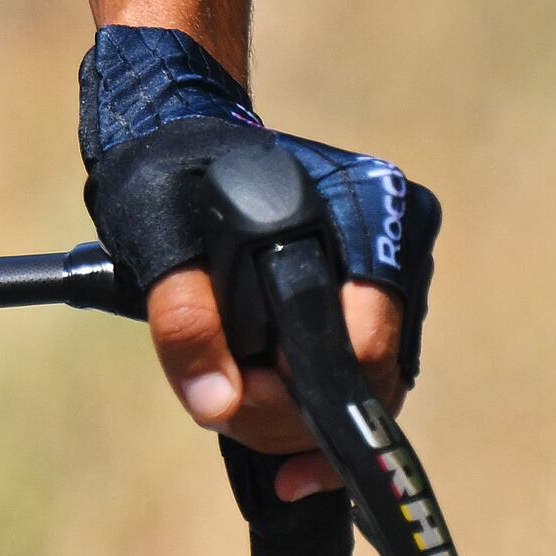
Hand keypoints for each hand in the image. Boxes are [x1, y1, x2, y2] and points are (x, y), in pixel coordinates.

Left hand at [80, 27, 437, 505]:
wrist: (173, 134)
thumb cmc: (166, 174)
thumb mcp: (157, 235)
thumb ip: (184, 317)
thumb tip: (217, 405)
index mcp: (368, 213)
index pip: (368, 344)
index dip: (306, 393)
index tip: (239, 400)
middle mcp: (398, 242)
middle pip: (375, 377)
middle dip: (295, 415)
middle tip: (221, 408)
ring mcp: (391, 273)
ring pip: (368, 385)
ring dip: (298, 416)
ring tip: (228, 403)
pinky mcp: (369, 298)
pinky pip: (355, 372)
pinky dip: (309, 403)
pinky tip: (263, 421)